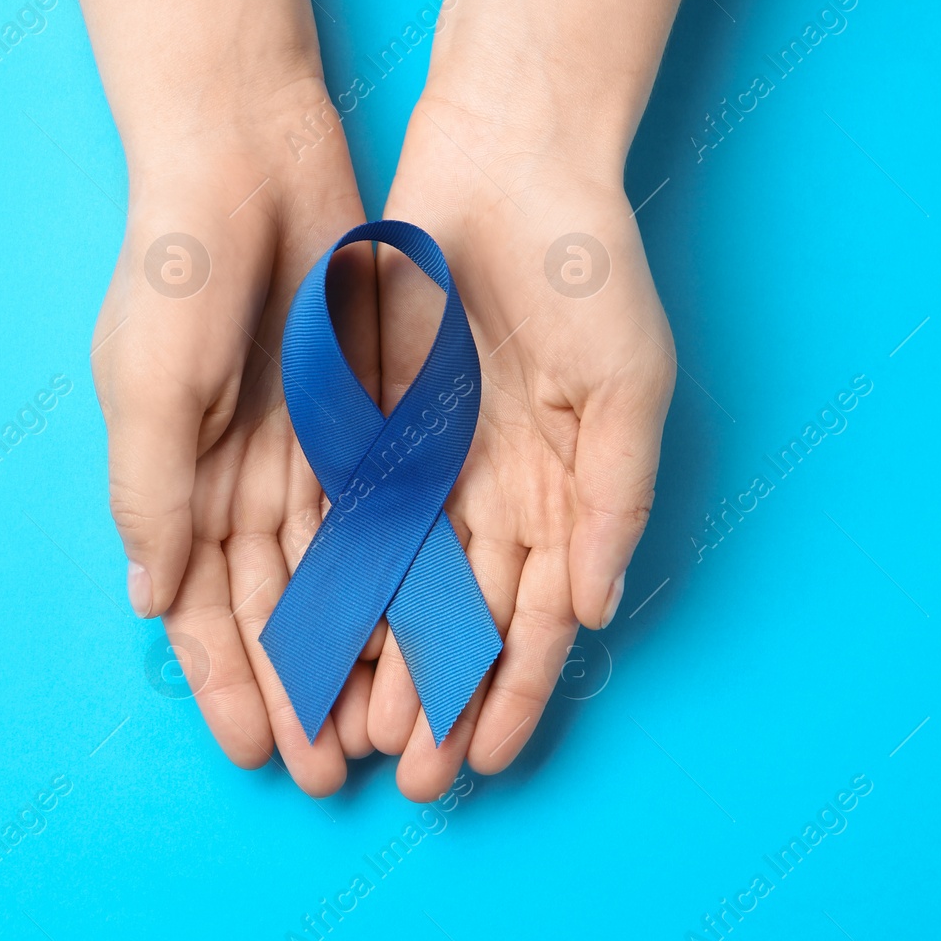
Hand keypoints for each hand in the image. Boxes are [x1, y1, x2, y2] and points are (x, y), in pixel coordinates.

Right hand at [91, 77, 381, 795]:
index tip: (260, 755)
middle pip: (273, 610)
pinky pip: (382, 512)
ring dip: (352, 649)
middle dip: (297, 692)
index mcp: (174, 483)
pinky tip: (416, 629)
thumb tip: (152, 601)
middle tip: (327, 772)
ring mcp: (300, 453)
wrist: (246, 162)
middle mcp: (237, 481)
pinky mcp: (358, 418)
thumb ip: (151, 494)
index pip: (201, 609)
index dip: (228, 684)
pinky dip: (393, 574)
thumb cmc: (176, 272)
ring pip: (331, 577)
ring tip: (380, 722)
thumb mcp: (147, 385)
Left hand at [366, 94, 675, 799]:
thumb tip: (596, 613)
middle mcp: (498, 494)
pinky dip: (337, 579)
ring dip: (380, 661)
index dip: (513, 695)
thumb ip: (613, 502)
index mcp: (566, 494)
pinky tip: (315, 637)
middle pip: (463, 621)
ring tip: (351, 730)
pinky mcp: (376, 425)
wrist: (509, 163)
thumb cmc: (589, 271)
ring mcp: (435, 463)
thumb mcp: (626, 387)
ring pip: (400, 586)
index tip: (480, 763)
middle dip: (437, 701)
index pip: (537, 620)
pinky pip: (351, 516)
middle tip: (405, 778)